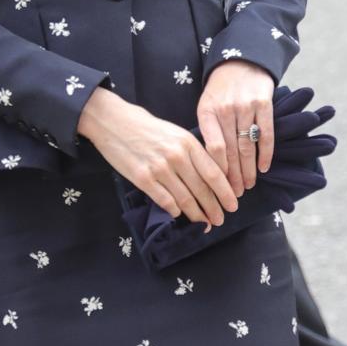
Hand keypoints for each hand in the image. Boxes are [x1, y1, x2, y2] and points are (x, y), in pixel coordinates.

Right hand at [77, 87, 238, 225]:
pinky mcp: (143, 178)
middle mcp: (177, 157)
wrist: (114, 122)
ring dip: (196, 214)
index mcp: (188, 143)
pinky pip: (165, 200)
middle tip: (220, 220)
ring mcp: (159, 169)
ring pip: (185, 199)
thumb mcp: (176, 133)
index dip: (225, 193)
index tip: (232, 205)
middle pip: (202, 189)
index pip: (214, 173)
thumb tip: (209, 176)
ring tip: (204, 224)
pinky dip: (175, 210)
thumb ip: (192, 152)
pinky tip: (179, 215)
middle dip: (214, 208)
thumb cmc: (147, 127)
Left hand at [197, 59, 274, 195]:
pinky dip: (265, 153)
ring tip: (249, 186)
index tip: (219, 187)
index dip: (218, 170)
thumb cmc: (220, 90)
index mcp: (207, 112)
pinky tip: (264, 168)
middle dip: (233, 176)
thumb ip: (207, 131)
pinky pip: (266, 134)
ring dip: (249, 169)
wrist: (240, 61)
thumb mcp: (206, 106)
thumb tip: (207, 165)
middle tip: (235, 195)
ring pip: (247, 146)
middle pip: (231, 151)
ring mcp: (246, 106)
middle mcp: (226, 109)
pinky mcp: (264, 103)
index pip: (213, 148)